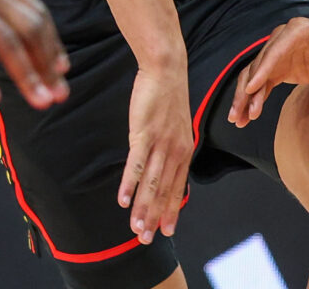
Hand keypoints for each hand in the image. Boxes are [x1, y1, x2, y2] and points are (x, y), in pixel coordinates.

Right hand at [118, 64, 191, 244]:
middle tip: (146, 239)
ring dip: (142, 208)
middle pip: (165, 190)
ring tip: (135, 229)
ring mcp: (161, 142)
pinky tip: (123, 201)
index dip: (172, 210)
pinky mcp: (145, 133)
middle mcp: (177, 149)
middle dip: (155, 217)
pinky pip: (137, 164)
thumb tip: (160, 169)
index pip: (178, 186)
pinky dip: (130, 184)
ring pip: (151, 182)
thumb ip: (169, 149)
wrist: (166, 69)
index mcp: (185, 149)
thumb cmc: (166, 97)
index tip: (167, 230)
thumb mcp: (173, 127)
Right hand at [228, 16, 308, 126]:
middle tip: (238, 112)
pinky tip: (248, 115)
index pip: (273, 52)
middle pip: (257, 65)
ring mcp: (279, 55)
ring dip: (245, 98)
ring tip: (237, 119)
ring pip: (255, 76)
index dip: (261, 71)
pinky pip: (263, 84)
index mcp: (296, 31)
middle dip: (246, 90)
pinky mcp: (281, 68)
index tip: (250, 89)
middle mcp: (282, 40)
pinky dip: (255, 99)